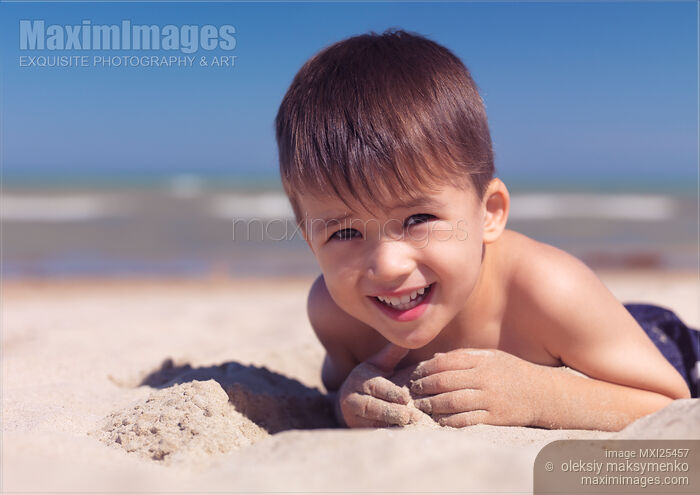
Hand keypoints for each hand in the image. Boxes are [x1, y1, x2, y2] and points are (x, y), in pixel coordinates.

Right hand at [338, 342, 423, 427]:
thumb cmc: (372, 378)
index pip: (375, 386)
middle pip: (372, 407)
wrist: (349, 402)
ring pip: (370, 423)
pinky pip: (370, 434)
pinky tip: (399, 436)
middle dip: (391, 412)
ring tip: (406, 427)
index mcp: (360, 379)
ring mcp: (352, 417)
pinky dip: (383, 435)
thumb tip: (405, 340)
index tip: (406, 398)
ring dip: (388, 426)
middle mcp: (352, 398)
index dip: (391, 392)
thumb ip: (392, 354)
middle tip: (409, 416)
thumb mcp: (379, 364)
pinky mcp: (356, 431)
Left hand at [409, 348, 543, 427]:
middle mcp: (484, 377)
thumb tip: (434, 359)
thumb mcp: (491, 357)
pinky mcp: (495, 417)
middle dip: (424, 387)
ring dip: (432, 404)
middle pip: (445, 381)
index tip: (416, 374)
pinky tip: (440, 420)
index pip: (445, 362)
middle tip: (414, 391)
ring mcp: (490, 398)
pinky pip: (467, 420)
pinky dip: (450, 421)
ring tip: (422, 406)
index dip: (426, 368)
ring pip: (452, 401)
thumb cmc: (513, 372)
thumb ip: (463, 356)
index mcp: (482, 359)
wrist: (544, 394)